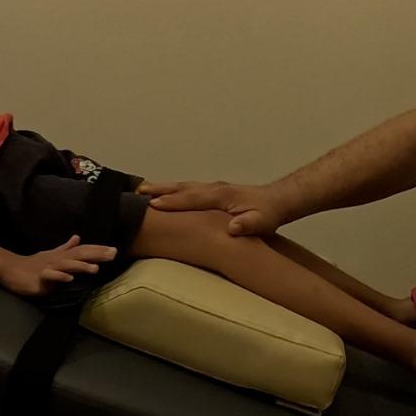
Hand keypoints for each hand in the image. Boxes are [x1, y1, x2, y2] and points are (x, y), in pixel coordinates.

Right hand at [0, 236, 116, 296]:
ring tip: (95, 268)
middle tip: (113, 253)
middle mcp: (58, 259)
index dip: (98, 250)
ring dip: (81, 266)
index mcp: (62, 256)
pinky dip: (60, 277)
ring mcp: (49, 268)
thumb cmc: (34, 264)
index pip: (83, 251)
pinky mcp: (39, 278)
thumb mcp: (52, 255)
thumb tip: (78, 238)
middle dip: (96, 254)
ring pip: (66, 265)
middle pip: (79, 255)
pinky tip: (69, 279)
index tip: (114, 250)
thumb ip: (66, 248)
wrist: (11, 269)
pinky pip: (50, 277)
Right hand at [138, 180, 290, 235]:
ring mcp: (213, 188)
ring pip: (183, 186)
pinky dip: (173, 190)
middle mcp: (214, 188)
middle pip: (182, 188)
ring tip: (142, 190)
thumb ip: (248, 225)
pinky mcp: (213, 191)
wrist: (278, 200)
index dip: (173, 202)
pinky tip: (164, 194)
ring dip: (163, 188)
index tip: (153, 204)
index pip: (193, 198)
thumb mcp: (261, 222)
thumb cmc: (268, 214)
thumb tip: (233, 228)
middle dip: (160, 189)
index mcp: (221, 195)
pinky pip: (188, 189)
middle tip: (137, 192)